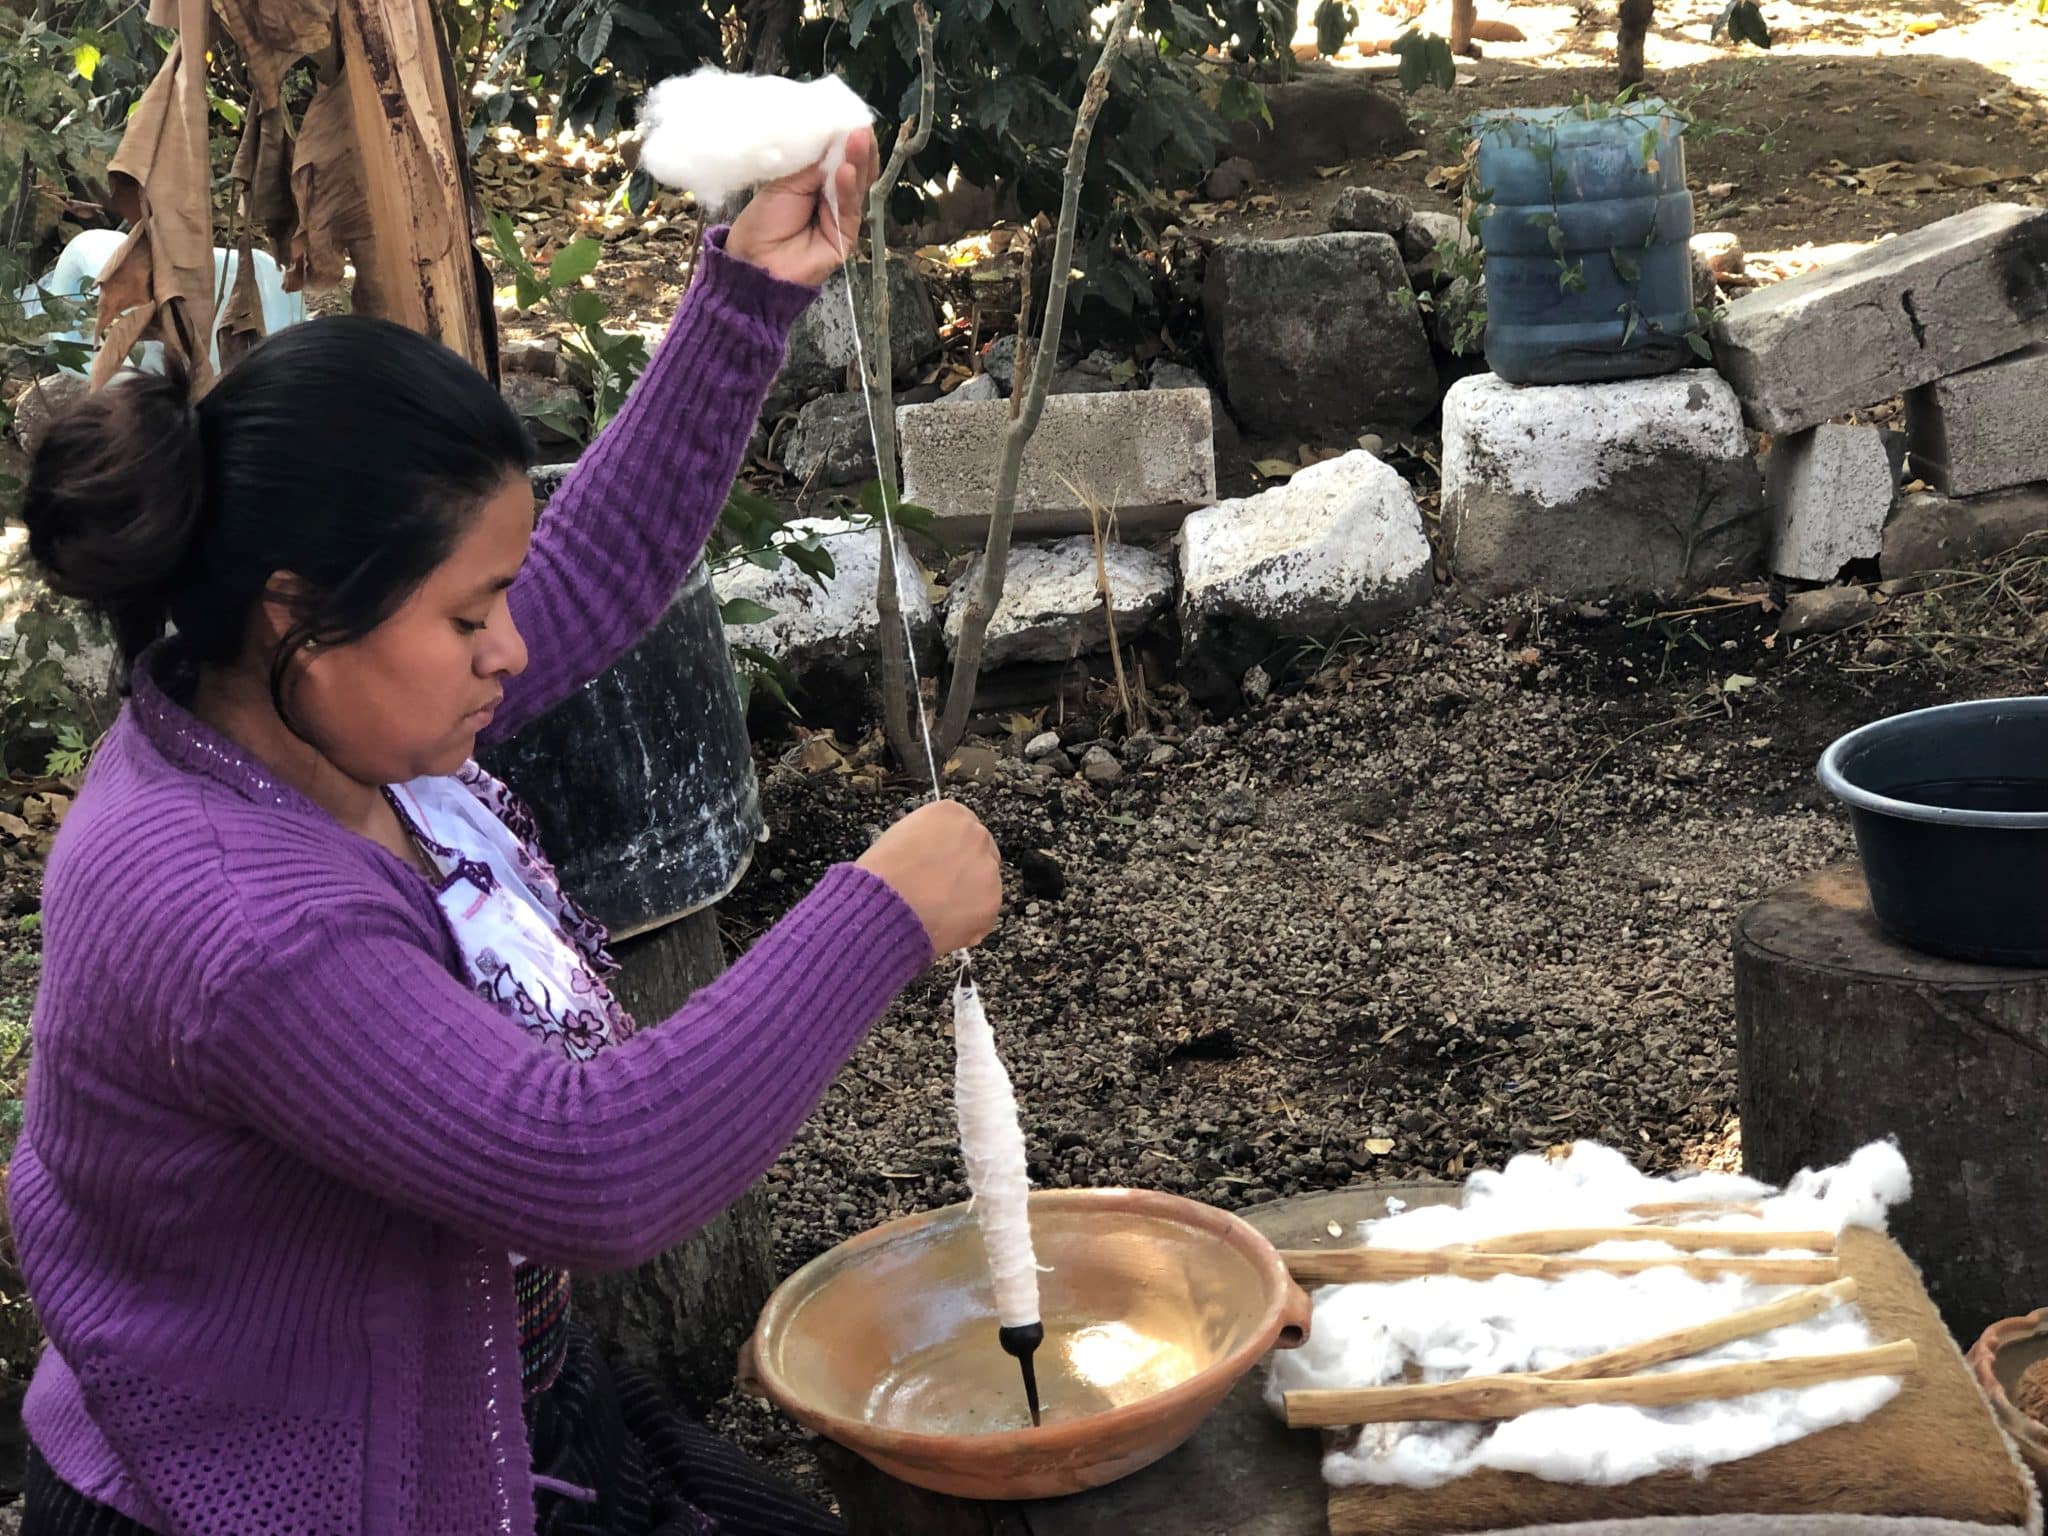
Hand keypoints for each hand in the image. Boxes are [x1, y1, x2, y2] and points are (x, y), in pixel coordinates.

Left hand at [726, 127, 880, 287]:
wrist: (754, 263)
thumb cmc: (763, 222)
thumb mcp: (784, 182)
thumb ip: (810, 162)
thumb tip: (834, 135)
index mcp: (815, 181)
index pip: (838, 156)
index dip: (845, 138)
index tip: (850, 117)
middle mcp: (832, 197)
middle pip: (853, 169)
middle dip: (857, 147)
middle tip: (860, 126)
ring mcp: (841, 217)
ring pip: (856, 186)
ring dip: (857, 162)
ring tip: (859, 139)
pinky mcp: (846, 237)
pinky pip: (850, 209)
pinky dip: (848, 189)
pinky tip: (846, 171)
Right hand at [856, 801, 1001, 955]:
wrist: (884, 905)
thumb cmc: (881, 873)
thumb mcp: (898, 838)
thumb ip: (926, 840)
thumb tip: (934, 857)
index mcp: (950, 813)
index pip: (964, 827)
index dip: (953, 850)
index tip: (945, 865)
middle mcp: (975, 834)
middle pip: (981, 852)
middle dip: (967, 870)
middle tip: (944, 890)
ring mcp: (988, 868)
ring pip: (986, 884)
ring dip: (970, 897)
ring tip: (938, 912)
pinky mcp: (992, 901)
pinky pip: (985, 913)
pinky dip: (970, 922)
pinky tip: (945, 925)